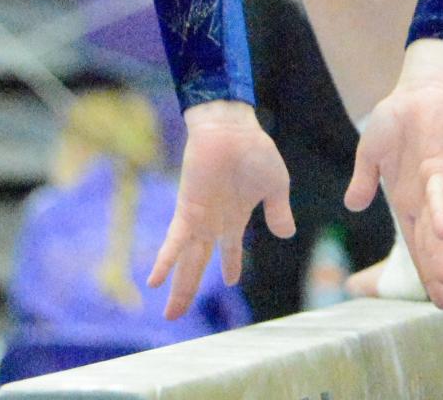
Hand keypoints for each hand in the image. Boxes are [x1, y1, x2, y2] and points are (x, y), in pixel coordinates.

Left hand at [149, 101, 294, 318]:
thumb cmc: (255, 150)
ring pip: (187, 262)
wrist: (232, 128)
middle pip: (198, 264)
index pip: (230, 249)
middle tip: (176, 315)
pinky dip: (165, 261)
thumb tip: (288, 235)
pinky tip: (155, 281)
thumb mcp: (276, 185)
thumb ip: (279, 211)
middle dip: (188, 289)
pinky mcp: (187, 210)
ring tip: (170, 314)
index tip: (230, 281)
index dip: (230, 265)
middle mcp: (214, 222)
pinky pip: (174, 242)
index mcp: (235, 217)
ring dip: (179, 287)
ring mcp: (199, 218)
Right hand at [344, 39, 442, 309]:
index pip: (414, 243)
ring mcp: (430, 184)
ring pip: (433, 227)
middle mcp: (420, 199)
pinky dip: (437, 212)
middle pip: (427, 244)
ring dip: (437, 254)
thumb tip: (352, 207)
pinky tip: (440, 232)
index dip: (423, 271)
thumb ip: (362, 181)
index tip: (434, 301)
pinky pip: (435, 193)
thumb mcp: (369, 155)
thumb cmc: (394, 121)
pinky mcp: (437, 165)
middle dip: (435, 274)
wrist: (414, 92)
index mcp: (404, 200)